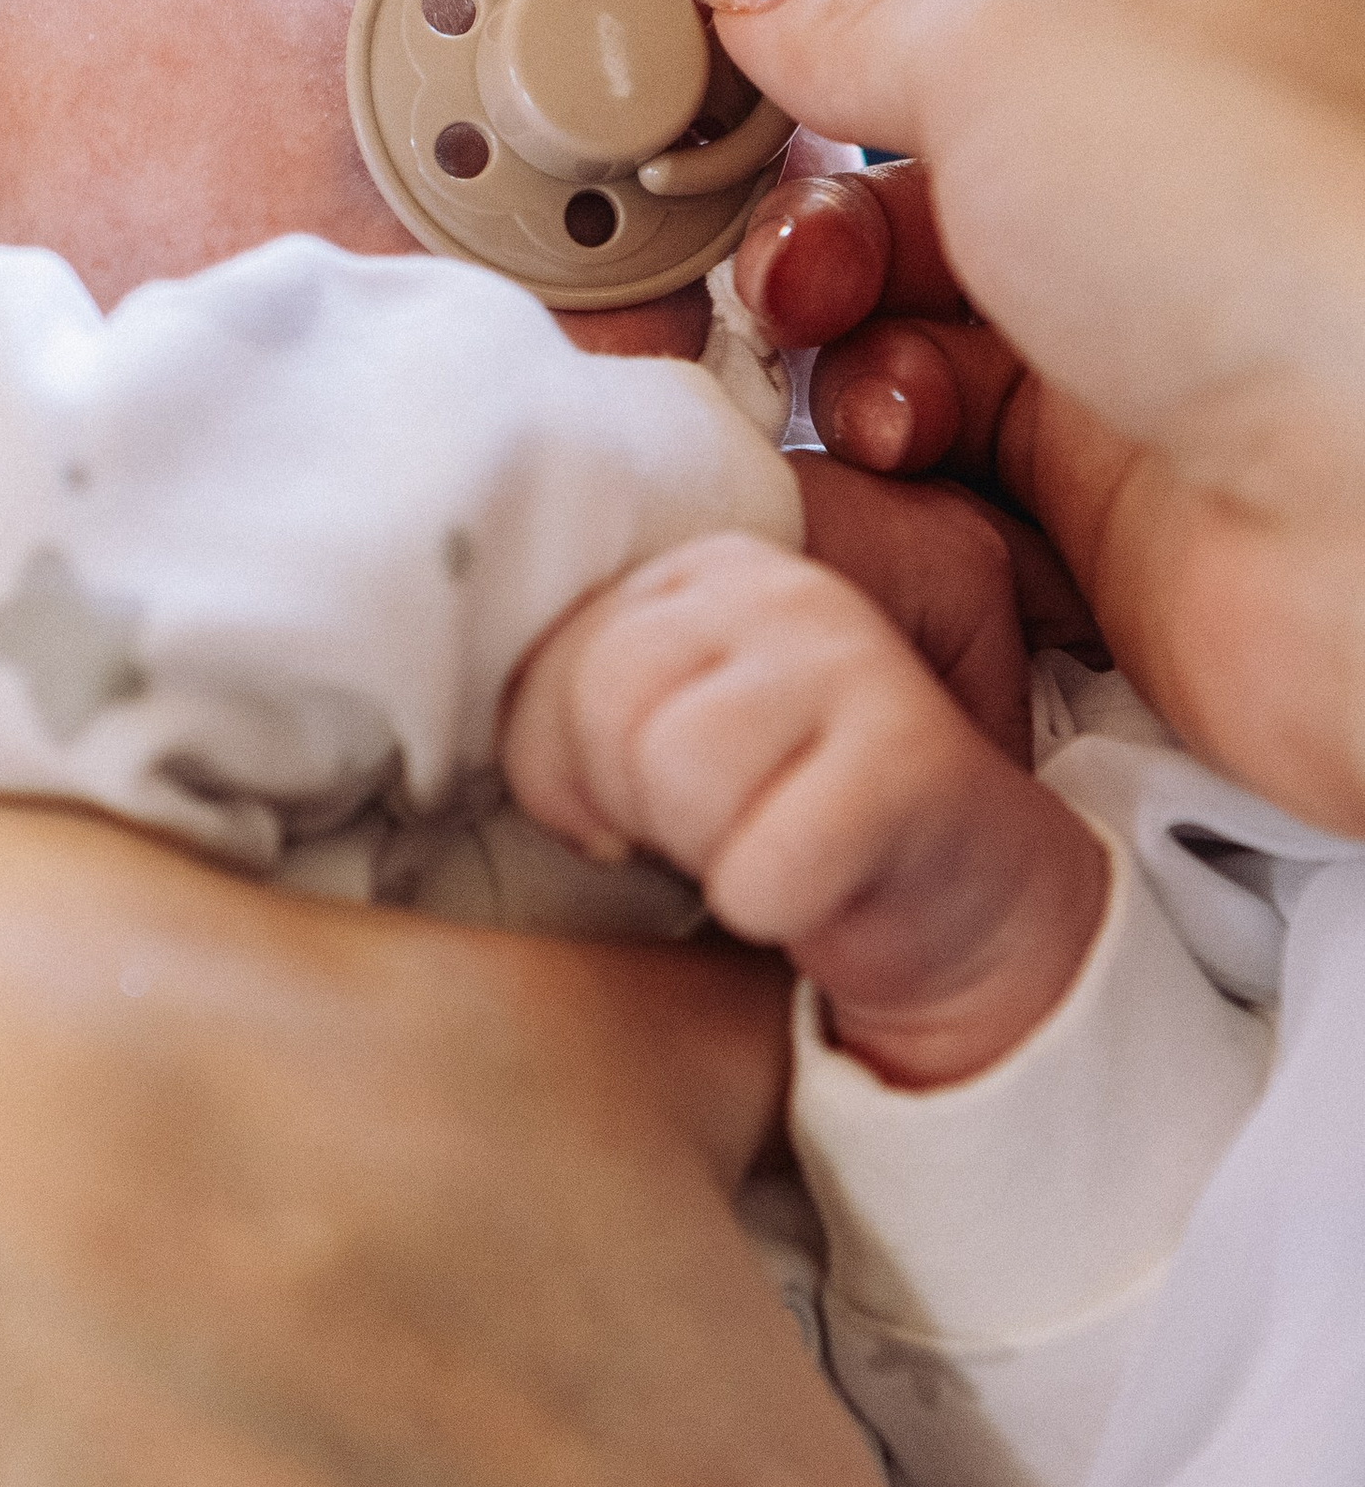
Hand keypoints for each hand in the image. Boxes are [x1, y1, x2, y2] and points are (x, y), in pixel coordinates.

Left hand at [503, 535, 1107, 1088]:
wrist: (961, 912)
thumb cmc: (779, 829)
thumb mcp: (652, 757)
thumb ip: (571, 716)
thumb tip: (525, 765)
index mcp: (694, 573)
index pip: (544, 672)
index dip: (572, 778)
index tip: (648, 809)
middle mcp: (775, 589)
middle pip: (607, 707)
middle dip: (645, 809)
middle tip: (723, 829)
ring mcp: (852, 657)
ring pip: (678, 771)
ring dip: (712, 852)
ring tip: (771, 844)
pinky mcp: (911, 756)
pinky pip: (763, 863)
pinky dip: (773, 905)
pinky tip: (819, 893)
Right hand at [639, 0, 1364, 831]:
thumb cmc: (1298, 235)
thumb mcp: (1020, 46)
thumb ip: (850, 9)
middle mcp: (1227, 98)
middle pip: (961, 43)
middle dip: (815, 88)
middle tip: (711, 120)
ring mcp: (1173, 275)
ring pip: (931, 231)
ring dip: (828, 263)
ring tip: (803, 300)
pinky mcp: (1124, 442)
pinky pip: (949, 389)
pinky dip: (890, 397)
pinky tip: (891, 417)